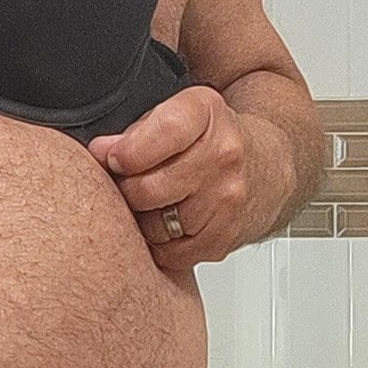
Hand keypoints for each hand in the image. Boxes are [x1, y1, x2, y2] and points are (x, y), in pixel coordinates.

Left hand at [88, 86, 248, 269]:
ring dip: (143, 218)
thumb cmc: (212, 140)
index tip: (113, 158)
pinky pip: (169, 253)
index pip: (162, 133)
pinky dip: (160, 243)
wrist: (267, 169)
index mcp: (207, 114)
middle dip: (128, 189)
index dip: (126, 152)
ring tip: (154, 202)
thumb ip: (137, 130)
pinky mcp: (223, 239)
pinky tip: (169, 222)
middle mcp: (224, 156)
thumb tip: (100, 152)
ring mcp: (227, 201)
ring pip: (154, 226)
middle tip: (130, 183)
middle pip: (149, 189)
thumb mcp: (179, 114)